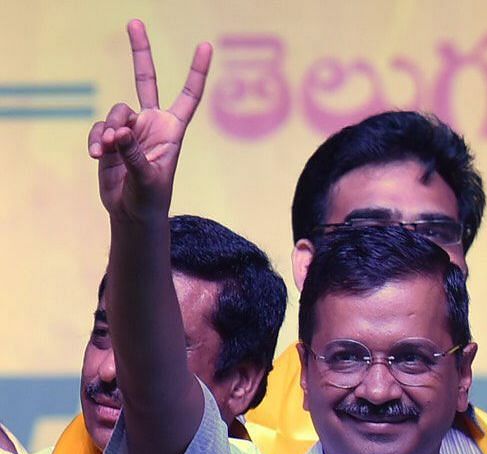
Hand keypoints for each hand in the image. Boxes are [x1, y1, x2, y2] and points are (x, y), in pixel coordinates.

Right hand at [88, 20, 210, 221]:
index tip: (206, 45)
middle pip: (145, 80)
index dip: (196, 71)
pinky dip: (96, 139)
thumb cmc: (151, 199)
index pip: (188, 95)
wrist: (132, 213)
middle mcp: (152, 123)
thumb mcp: (148, 179)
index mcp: (173, 130)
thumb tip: (118, 132)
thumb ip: (133, 154)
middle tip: (134, 21)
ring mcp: (130, 129)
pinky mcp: (110, 138)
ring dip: (109, 129)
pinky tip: (97, 154)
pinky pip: (100, 128)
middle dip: (140, 51)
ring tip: (108, 149)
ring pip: (115, 111)